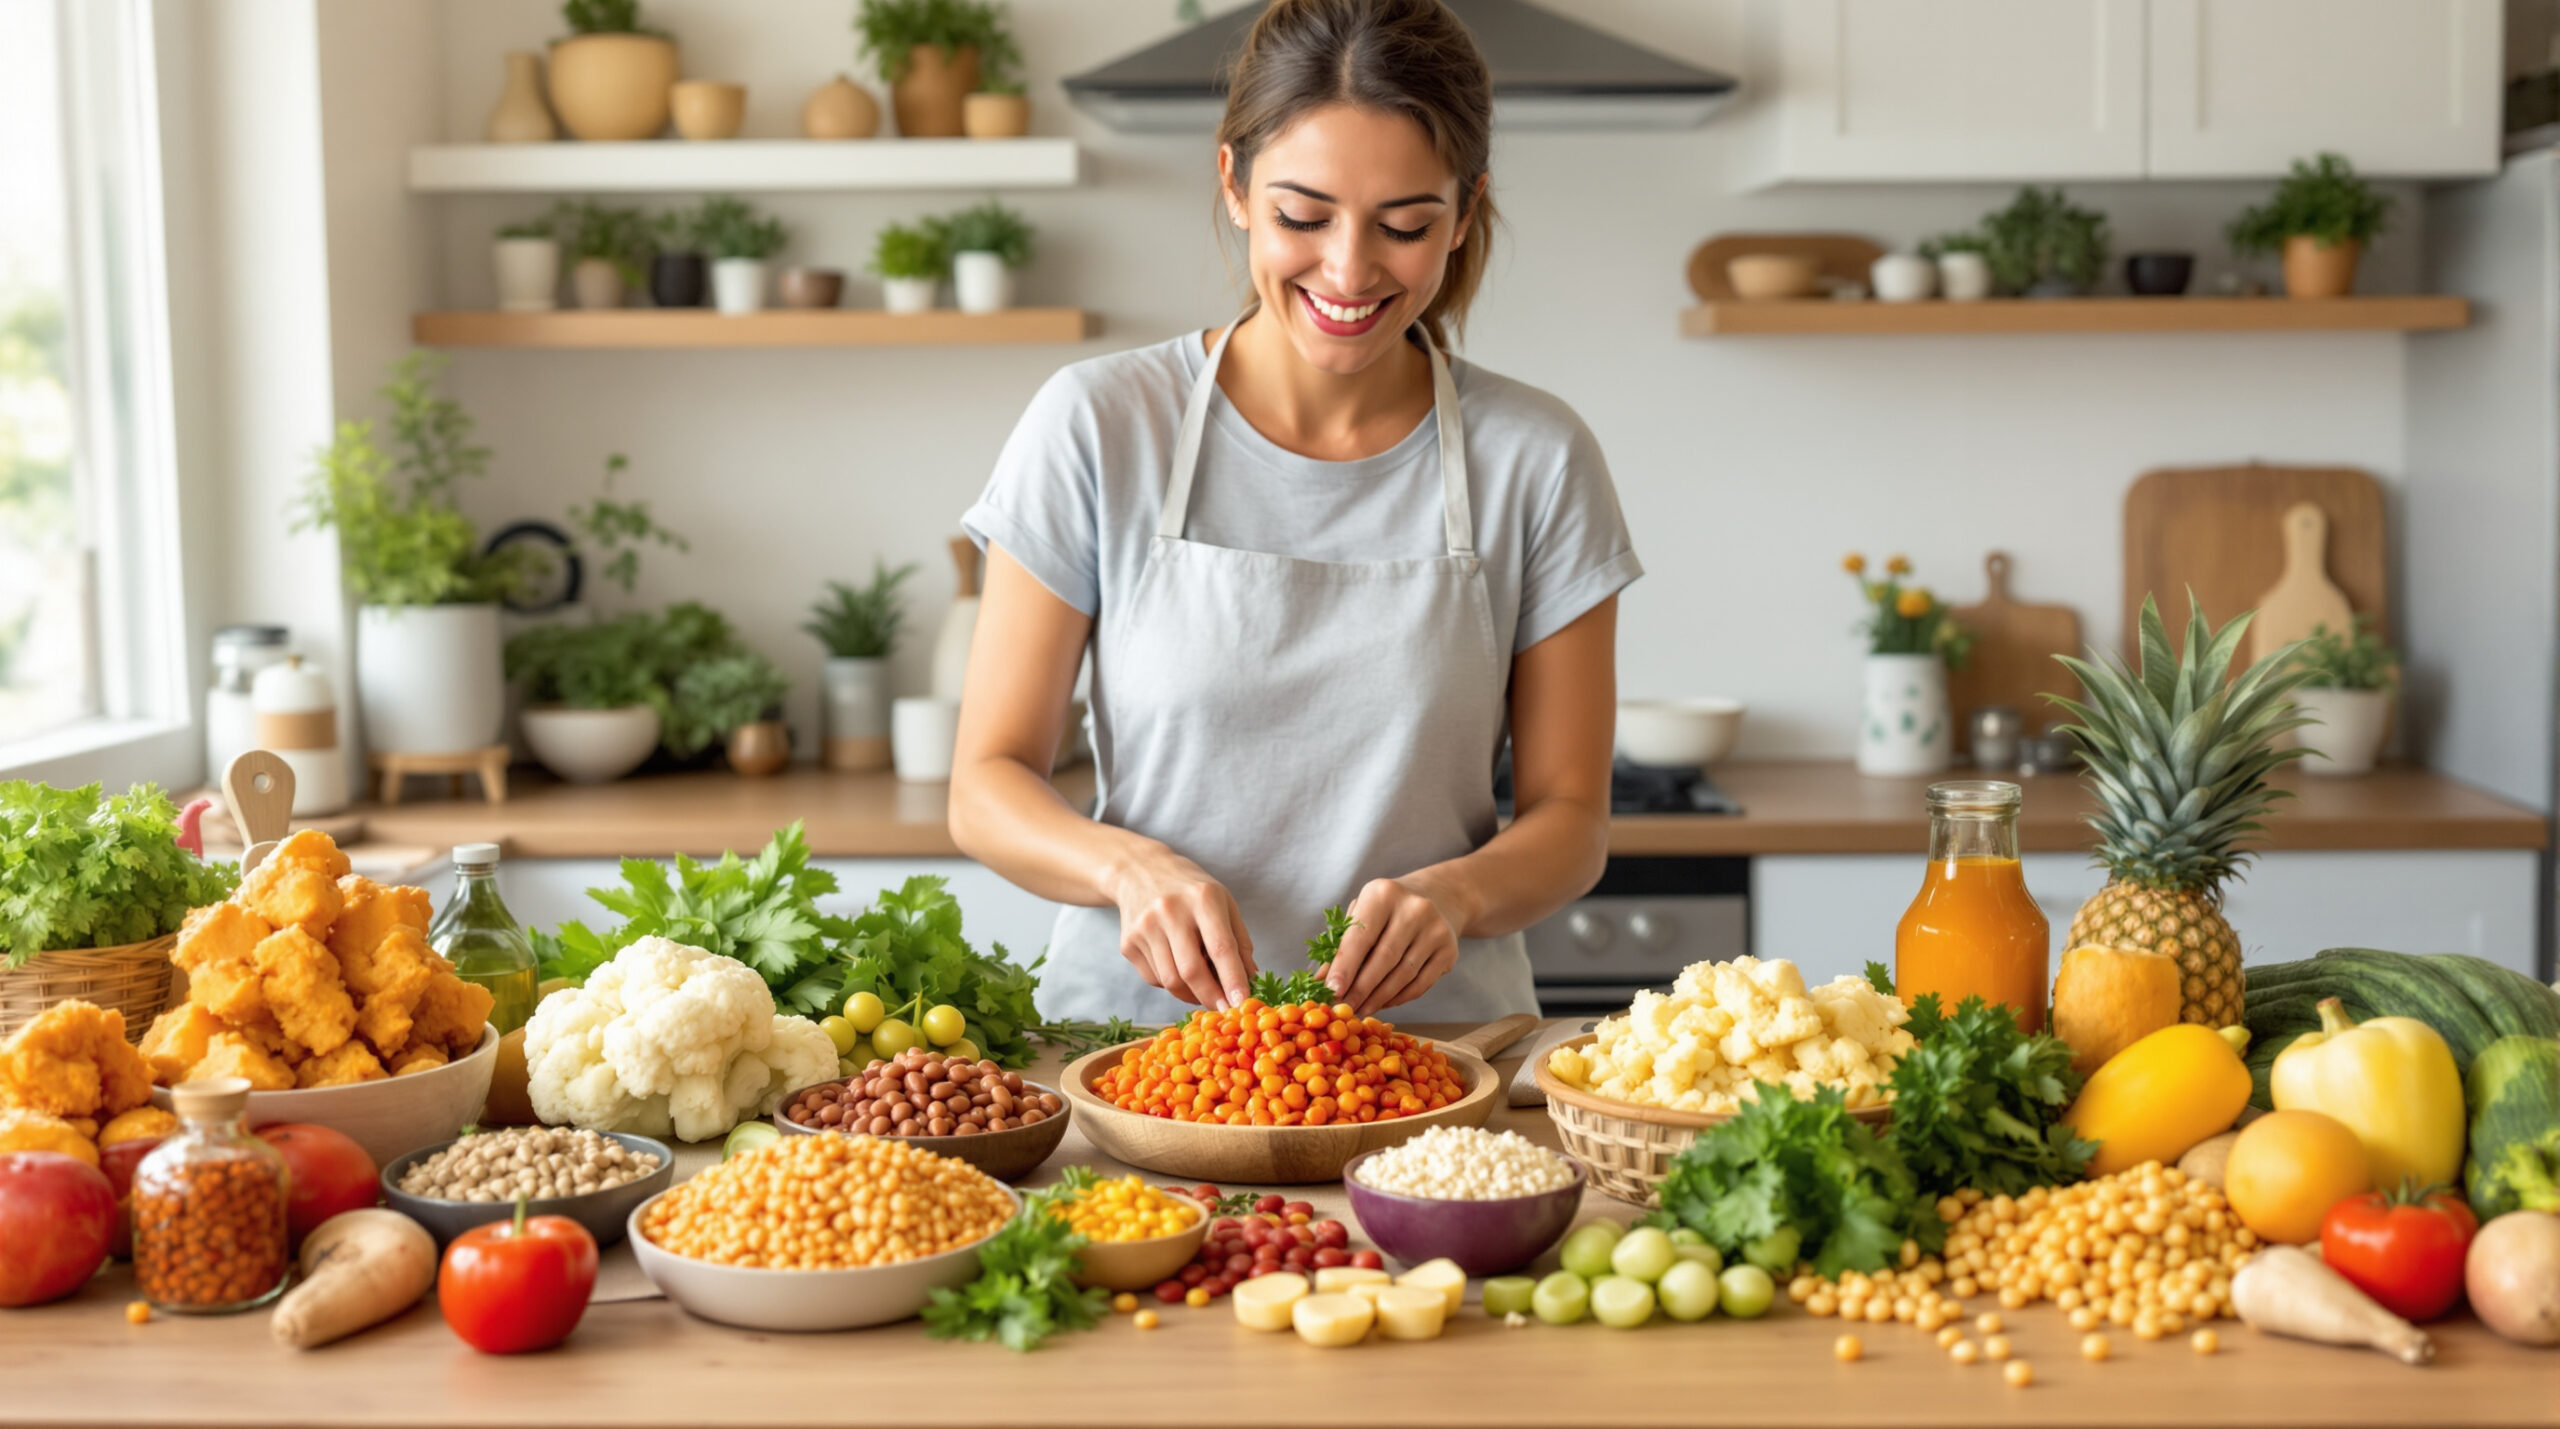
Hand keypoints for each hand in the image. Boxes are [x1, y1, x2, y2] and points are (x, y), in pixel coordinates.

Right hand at [1104, 844, 1256, 1008]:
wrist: (1139, 871)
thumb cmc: (1190, 890)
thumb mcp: (1223, 902)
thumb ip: (1239, 941)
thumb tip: (1249, 980)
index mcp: (1202, 898)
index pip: (1221, 947)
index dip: (1233, 980)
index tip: (1243, 1004)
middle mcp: (1170, 911)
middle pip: (1191, 971)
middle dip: (1212, 998)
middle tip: (1225, 1010)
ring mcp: (1145, 928)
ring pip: (1171, 981)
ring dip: (1192, 994)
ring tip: (1204, 988)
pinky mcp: (1128, 944)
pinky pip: (1155, 979)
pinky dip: (1172, 984)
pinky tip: (1178, 968)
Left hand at [1326, 875, 1469, 1014]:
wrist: (1435, 899)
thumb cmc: (1384, 912)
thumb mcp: (1360, 917)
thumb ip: (1338, 948)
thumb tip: (1317, 985)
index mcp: (1383, 893)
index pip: (1360, 936)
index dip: (1345, 967)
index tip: (1331, 992)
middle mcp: (1414, 908)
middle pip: (1383, 959)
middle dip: (1360, 989)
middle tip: (1343, 1010)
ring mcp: (1436, 929)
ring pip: (1402, 975)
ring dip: (1378, 999)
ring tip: (1360, 1010)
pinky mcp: (1450, 950)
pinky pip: (1420, 984)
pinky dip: (1399, 999)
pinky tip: (1383, 1003)